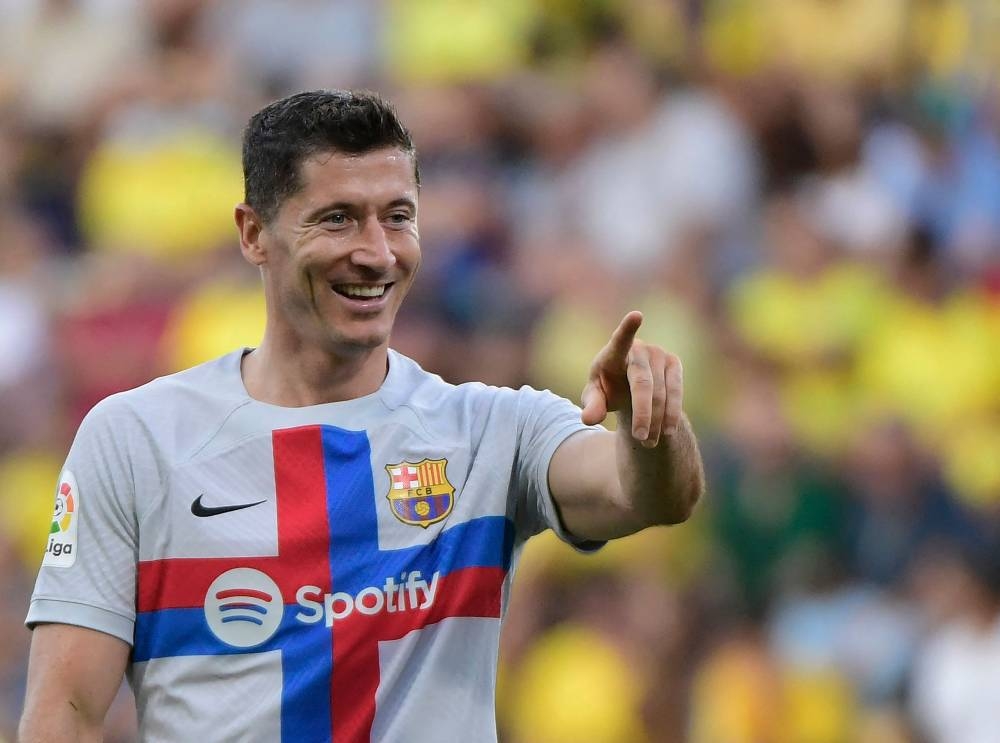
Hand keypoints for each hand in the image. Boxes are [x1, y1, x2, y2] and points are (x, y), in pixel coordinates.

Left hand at [580, 311, 683, 447]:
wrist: (630, 386)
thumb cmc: (607, 389)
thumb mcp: (595, 399)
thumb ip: (592, 406)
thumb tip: (588, 419)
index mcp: (613, 353)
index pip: (620, 340)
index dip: (628, 328)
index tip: (636, 315)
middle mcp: (639, 349)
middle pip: (643, 384)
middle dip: (642, 413)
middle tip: (640, 438)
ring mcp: (659, 354)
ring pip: (661, 392)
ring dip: (656, 420)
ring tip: (647, 441)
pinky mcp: (674, 364)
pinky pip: (676, 392)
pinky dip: (671, 414)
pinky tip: (666, 431)